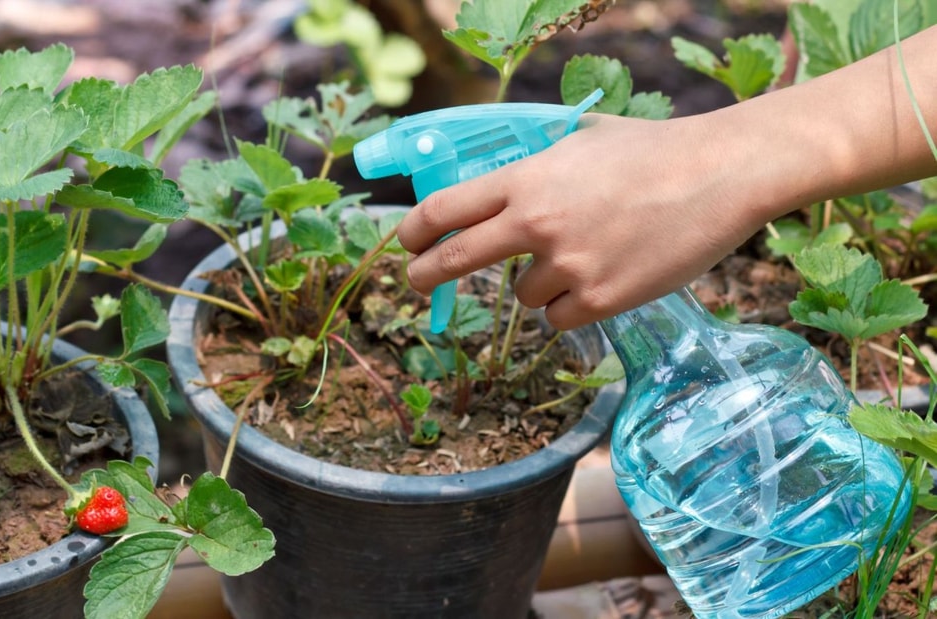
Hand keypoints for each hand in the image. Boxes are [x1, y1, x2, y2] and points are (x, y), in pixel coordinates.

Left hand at [396, 113, 768, 330]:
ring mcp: (567, 264)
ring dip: (541, 283)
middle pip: (456, 260)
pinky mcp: (600, 299)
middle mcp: (536, 222)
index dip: (415, 231)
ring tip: (590, 254)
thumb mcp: (582, 139)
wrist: (721, 174)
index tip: (407, 244)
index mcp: (526, 178)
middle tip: (418, 281)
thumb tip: (501, 182)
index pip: (445, 209)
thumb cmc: (654, 150)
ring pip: (523, 295)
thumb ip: (536, 163)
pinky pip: (558, 317)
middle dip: (427, 275)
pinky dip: (572, 305)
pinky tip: (606, 277)